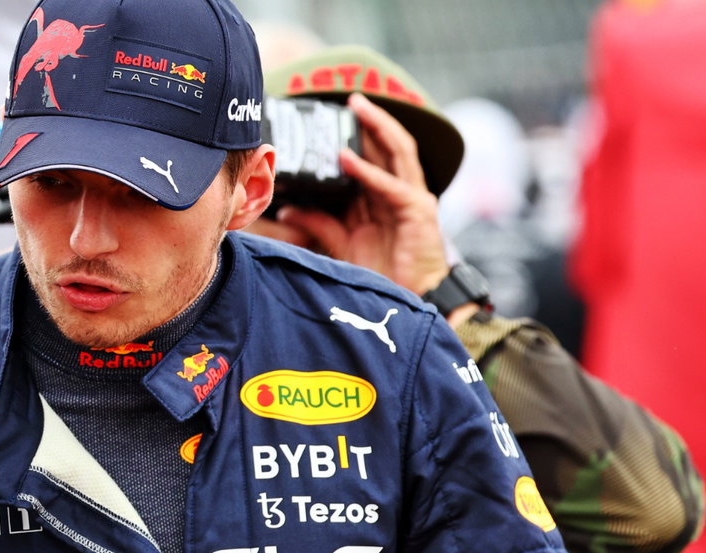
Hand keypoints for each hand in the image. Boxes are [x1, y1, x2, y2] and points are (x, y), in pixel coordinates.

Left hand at [263, 93, 450, 295]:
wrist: (410, 300)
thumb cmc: (382, 273)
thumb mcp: (342, 243)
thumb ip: (318, 223)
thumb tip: (287, 208)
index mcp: (383, 196)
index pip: (372, 156)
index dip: (356, 135)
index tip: (331, 119)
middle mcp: (400, 191)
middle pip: (386, 146)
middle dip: (370, 120)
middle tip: (349, 99)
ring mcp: (412, 198)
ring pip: (397, 152)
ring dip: (377, 127)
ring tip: (357, 108)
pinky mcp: (418, 210)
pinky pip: (391, 186)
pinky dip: (369, 171)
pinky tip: (347, 158)